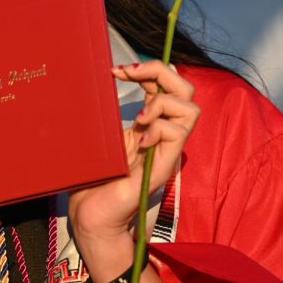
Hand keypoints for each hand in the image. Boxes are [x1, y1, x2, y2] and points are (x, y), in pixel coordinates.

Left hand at [69, 61, 199, 256]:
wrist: (91, 212)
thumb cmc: (94, 178)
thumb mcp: (101, 136)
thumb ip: (110, 113)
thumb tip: (104, 83)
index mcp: (149, 124)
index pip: (165, 85)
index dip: (147, 69)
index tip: (117, 70)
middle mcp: (162, 134)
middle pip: (186, 90)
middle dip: (161, 72)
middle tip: (131, 74)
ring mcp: (167, 149)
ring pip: (190, 108)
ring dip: (161, 103)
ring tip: (138, 119)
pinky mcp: (165, 164)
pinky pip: (177, 132)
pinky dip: (157, 129)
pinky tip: (138, 143)